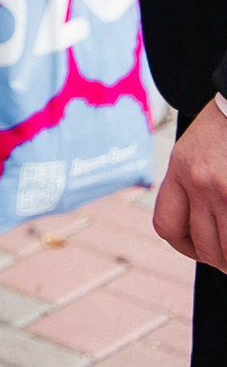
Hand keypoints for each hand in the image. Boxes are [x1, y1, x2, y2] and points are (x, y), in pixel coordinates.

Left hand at [157, 96, 226, 269]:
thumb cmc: (226, 127)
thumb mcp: (195, 151)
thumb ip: (191, 185)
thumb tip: (201, 229)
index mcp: (181, 170)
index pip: (167, 226)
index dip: (184, 246)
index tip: (200, 249)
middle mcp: (202, 183)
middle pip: (205, 246)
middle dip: (220, 260)